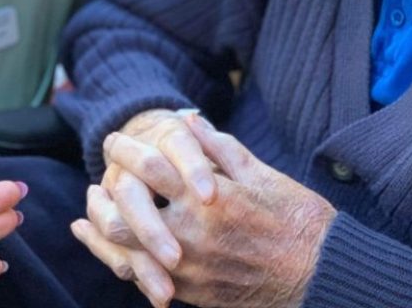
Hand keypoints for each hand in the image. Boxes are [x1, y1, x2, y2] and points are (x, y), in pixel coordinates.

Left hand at [73, 113, 336, 306]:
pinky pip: (147, 279)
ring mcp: (190, 268)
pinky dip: (126, 263)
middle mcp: (190, 234)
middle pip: (122, 217)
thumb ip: (220, 148)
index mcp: (207, 198)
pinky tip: (116, 253)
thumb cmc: (299, 220)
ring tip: (89, 220)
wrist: (322, 276)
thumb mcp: (263, 175)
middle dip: (100, 198)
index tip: (113, 140)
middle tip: (96, 184)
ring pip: (126, 254)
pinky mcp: (194, 293)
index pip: (148, 167)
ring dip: (102, 236)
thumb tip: (189, 121)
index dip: (125, 150)